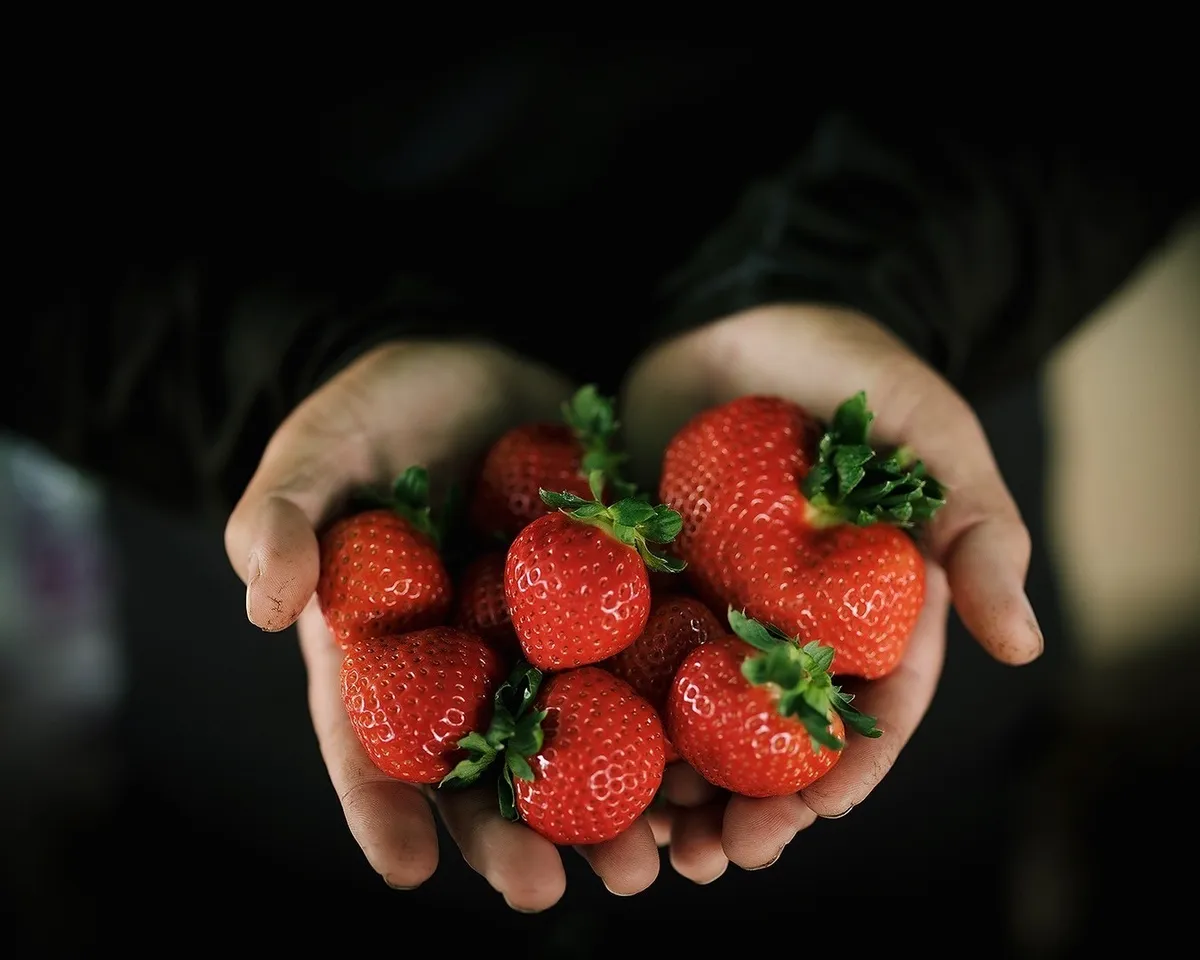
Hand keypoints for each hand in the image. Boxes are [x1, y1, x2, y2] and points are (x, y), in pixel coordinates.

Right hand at [223, 340, 661, 909]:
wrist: (477, 362)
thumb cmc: (381, 409)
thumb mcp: (321, 449)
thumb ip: (282, 517)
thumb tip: (263, 605)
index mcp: (386, 650)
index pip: (372, 740)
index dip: (383, 808)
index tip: (405, 868)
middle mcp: (468, 664)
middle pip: (484, 768)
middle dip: (513, 836)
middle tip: (547, 890)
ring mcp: (546, 640)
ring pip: (575, 739)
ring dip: (609, 807)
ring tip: (645, 860)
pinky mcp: (616, 602)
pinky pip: (646, 667)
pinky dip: (674, 720)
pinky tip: (708, 767)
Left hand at [621, 305, 1042, 881]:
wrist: (742, 314)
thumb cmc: (848, 366)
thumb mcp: (929, 430)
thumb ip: (976, 524)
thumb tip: (1024, 645)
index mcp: (868, 606)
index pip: (871, 706)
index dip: (845, 770)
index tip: (810, 819)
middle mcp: (792, 620)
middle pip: (777, 734)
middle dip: (753, 804)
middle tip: (715, 858)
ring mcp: (716, 603)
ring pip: (701, 715)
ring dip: (677, 786)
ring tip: (647, 842)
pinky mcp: (649, 578)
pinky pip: (629, 655)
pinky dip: (612, 711)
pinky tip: (580, 758)